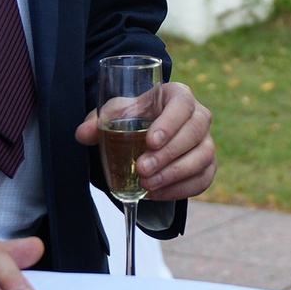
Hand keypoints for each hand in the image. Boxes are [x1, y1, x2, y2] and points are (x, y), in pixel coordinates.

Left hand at [74, 80, 214, 200]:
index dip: (170, 122)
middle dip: (169, 154)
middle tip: (142, 168)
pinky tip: (157, 194)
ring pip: (204, 157)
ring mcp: (207, 142)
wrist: (148, 131)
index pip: (182, 104)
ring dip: (176, 174)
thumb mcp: (116, 113)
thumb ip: (98, 122)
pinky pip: (203, 179)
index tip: (151, 141)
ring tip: (148, 185)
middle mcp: (199, 116)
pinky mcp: (207, 165)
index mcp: (178, 95)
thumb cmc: (135, 116)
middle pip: (195, 132)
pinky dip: (181, 189)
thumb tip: (83, 134)